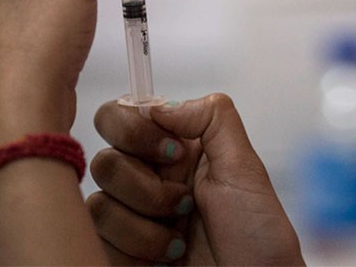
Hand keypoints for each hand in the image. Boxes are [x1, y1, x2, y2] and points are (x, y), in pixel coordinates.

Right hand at [88, 94, 305, 265]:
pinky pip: (97, 243)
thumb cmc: (258, 234)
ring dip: (145, 229)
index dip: (134, 131)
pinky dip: (135, 254)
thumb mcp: (245, 166)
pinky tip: (166, 261)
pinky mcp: (119, 253)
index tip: (172, 153)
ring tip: (180, 242)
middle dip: (147, 189)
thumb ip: (210, 118)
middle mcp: (149, 180)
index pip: (122, 117)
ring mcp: (132, 218)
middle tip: (185, 205)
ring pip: (98, 206)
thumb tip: (158, 104)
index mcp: (175, 151)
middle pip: (104, 161)